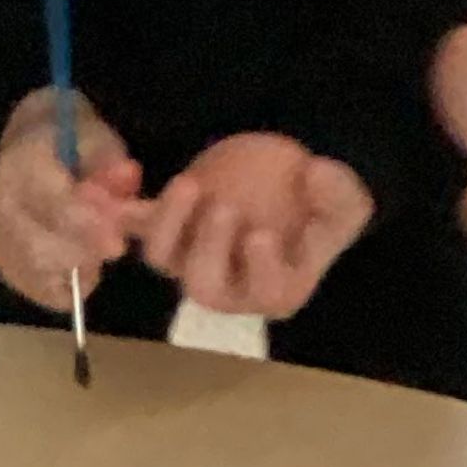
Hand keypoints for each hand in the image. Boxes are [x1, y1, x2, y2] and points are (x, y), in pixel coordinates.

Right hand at [0, 86, 146, 311]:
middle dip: (82, 255)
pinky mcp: (2, 262)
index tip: (118, 245)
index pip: (50, 204)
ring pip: (35, 274)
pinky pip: (34, 290)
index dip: (85, 228)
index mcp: (20, 165)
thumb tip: (127, 180)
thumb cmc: (73, 144)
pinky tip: (81, 269)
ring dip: (75, 272)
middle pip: (37, 248)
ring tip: (97, 253)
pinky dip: (62, 289)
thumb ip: (111, 166)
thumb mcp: (98, 142)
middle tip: (115, 247)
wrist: (36, 145)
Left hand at [141, 132, 373, 320]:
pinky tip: (123, 184)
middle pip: (205, 285)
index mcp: (277, 288)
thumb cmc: (319, 202)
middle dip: (210, 248)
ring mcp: (193, 257)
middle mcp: (229, 285)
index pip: (265, 293)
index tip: (261, 235)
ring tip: (190, 184)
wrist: (285, 173)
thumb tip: (314, 175)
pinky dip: (122, 210)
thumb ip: (336, 193)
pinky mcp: (169, 227)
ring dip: (169, 224)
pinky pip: (137, 225)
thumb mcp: (344, 198)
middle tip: (224, 207)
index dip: (260, 269)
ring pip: (165, 257)